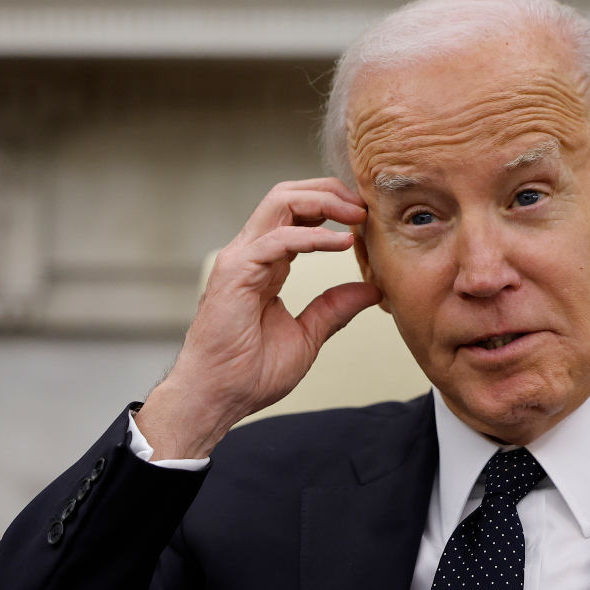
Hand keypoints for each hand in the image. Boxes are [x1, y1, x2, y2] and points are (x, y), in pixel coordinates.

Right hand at [136, 179, 381, 459]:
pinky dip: (313, 236)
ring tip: (356, 214)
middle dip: (329, 192)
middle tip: (364, 206)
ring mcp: (240, 259)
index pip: (296, 215)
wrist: (219, 398)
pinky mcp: (235, 272)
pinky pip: (278, 239)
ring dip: (323, 202)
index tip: (365, 218)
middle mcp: (251, 254)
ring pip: (280, 203)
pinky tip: (341, 243)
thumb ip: (335, 308)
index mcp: (266, 265)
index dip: (332, 207)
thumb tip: (371, 289)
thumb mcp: (307, 336)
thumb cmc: (250, 373)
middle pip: (288, 196)